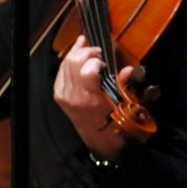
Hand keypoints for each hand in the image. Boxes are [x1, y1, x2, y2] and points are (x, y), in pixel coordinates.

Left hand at [53, 34, 129, 160]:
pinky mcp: (58, 95)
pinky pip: (60, 72)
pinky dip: (68, 62)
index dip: (96, 60)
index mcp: (90, 98)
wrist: (99, 140)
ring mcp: (63, 95)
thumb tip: (128, 68)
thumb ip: (124, 84)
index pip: (87, 69)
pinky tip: (77, 56)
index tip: (105, 62)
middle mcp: (73, 95)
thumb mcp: (124, 105)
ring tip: (86, 46)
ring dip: (75, 53)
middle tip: (97, 52)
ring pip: (64, 64)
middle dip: (85, 51)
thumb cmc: (115, 123)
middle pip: (73, 62)